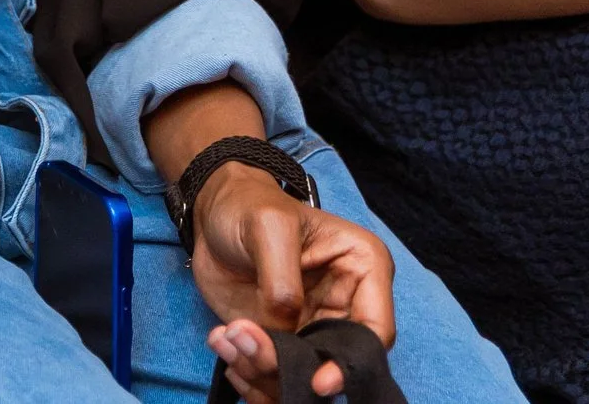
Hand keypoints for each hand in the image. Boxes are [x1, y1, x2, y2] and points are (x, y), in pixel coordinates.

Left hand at [193, 168, 396, 403]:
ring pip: (303, 376)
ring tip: (229, 337)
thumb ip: (282, 277)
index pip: (375, 331)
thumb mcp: (269, 226)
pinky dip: (250, 374)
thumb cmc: (249, 207)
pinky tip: (224, 345)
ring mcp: (312, 327)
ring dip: (264, 371)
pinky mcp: (281, 340)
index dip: (350, 362)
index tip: (317, 382)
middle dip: (296, 369)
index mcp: (362, 270)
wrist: (213, 215)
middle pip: (336, 362)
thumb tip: (284, 325)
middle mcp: (345, 306)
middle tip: (251, 348)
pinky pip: (274, 376)